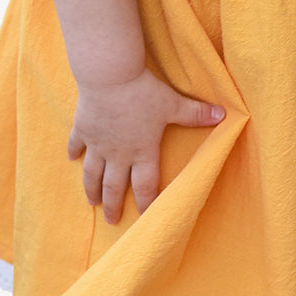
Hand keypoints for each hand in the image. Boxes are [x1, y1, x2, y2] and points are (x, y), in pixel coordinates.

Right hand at [67, 70, 223, 222]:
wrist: (109, 75)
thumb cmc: (143, 91)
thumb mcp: (173, 103)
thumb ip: (196, 113)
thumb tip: (224, 115)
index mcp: (142, 150)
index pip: (145, 185)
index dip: (146, 203)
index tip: (147, 217)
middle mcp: (118, 153)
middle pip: (114, 186)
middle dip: (114, 204)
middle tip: (113, 220)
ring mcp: (98, 142)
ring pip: (92, 173)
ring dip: (91, 189)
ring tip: (92, 202)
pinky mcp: (83, 128)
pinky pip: (77, 144)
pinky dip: (74, 152)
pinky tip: (71, 159)